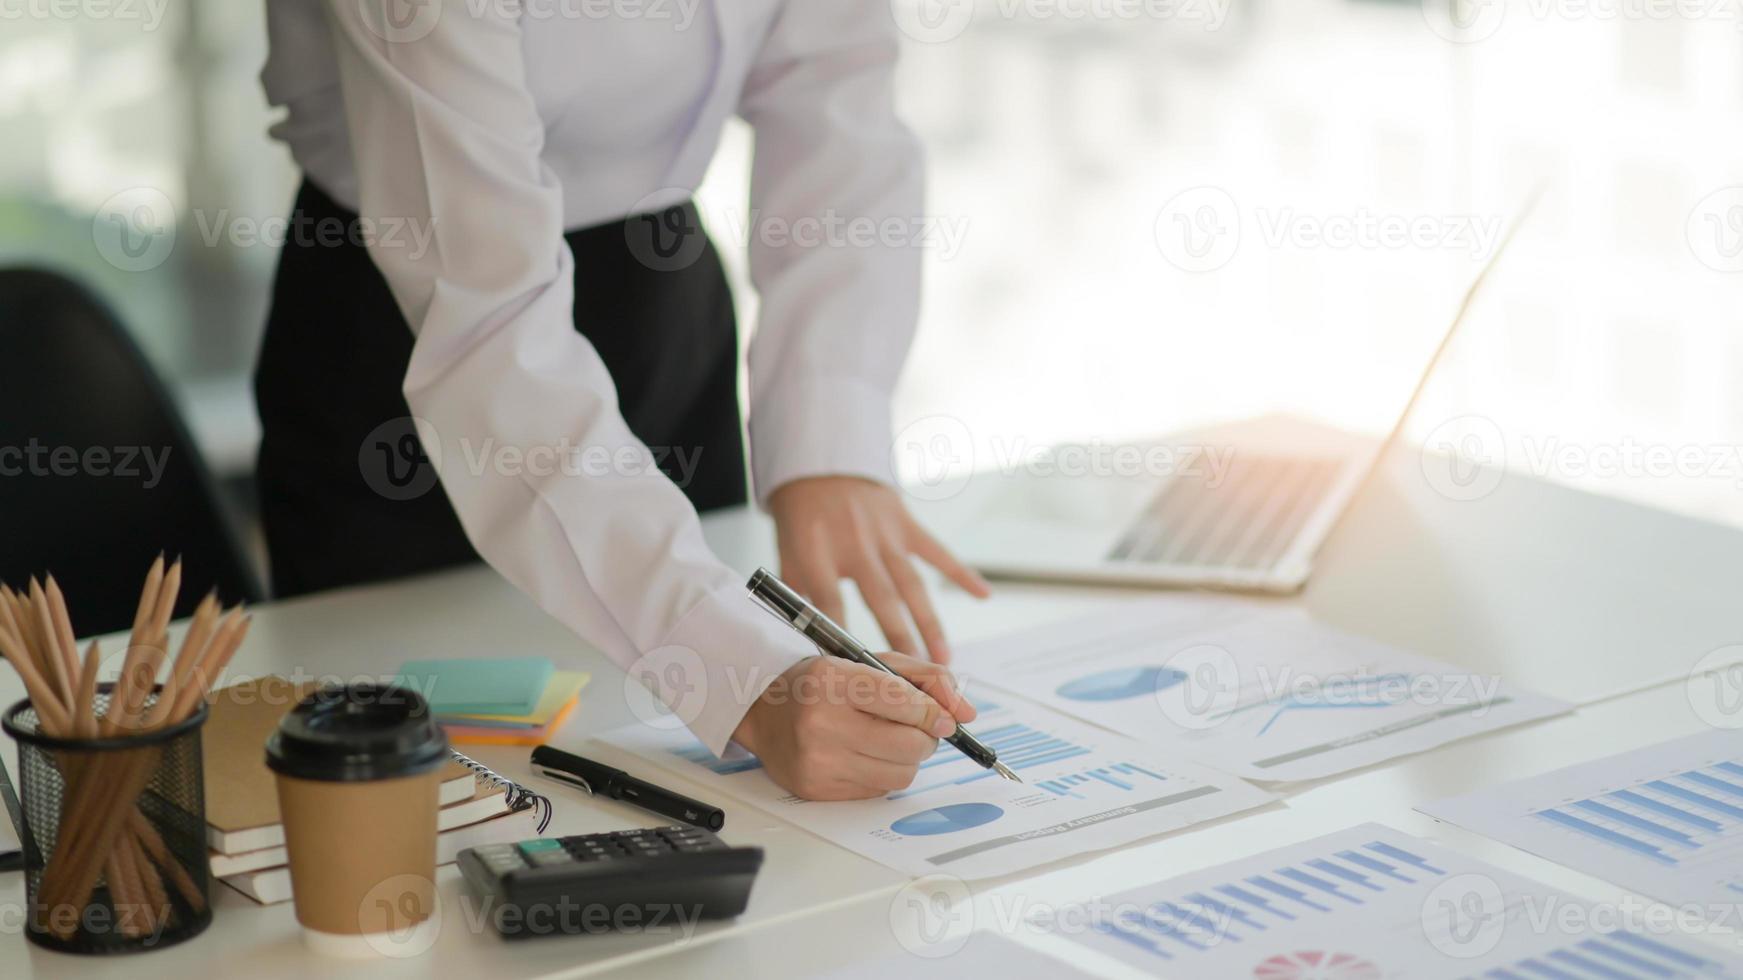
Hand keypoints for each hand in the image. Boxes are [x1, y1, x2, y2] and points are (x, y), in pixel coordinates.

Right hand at [732, 652, 977, 799]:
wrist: (764, 712)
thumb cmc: (822, 684)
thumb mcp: (869, 662)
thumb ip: (925, 678)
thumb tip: (966, 713)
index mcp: (833, 680)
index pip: (904, 702)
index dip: (934, 713)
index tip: (944, 718)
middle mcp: (821, 723)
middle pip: (909, 745)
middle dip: (925, 738)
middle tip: (917, 728)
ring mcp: (818, 761)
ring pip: (900, 775)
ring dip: (907, 759)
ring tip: (889, 740)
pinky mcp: (817, 790)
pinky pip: (879, 792)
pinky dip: (883, 775)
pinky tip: (864, 755)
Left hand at [768, 477, 989, 663]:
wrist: (819, 465)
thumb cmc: (800, 519)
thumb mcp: (784, 555)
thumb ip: (798, 596)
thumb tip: (813, 642)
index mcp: (816, 552)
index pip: (830, 603)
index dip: (843, 639)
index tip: (859, 672)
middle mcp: (854, 543)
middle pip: (880, 598)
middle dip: (899, 639)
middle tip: (914, 678)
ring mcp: (884, 533)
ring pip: (911, 584)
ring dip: (929, 623)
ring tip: (942, 659)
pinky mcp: (905, 523)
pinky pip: (937, 551)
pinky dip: (962, 573)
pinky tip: (984, 595)